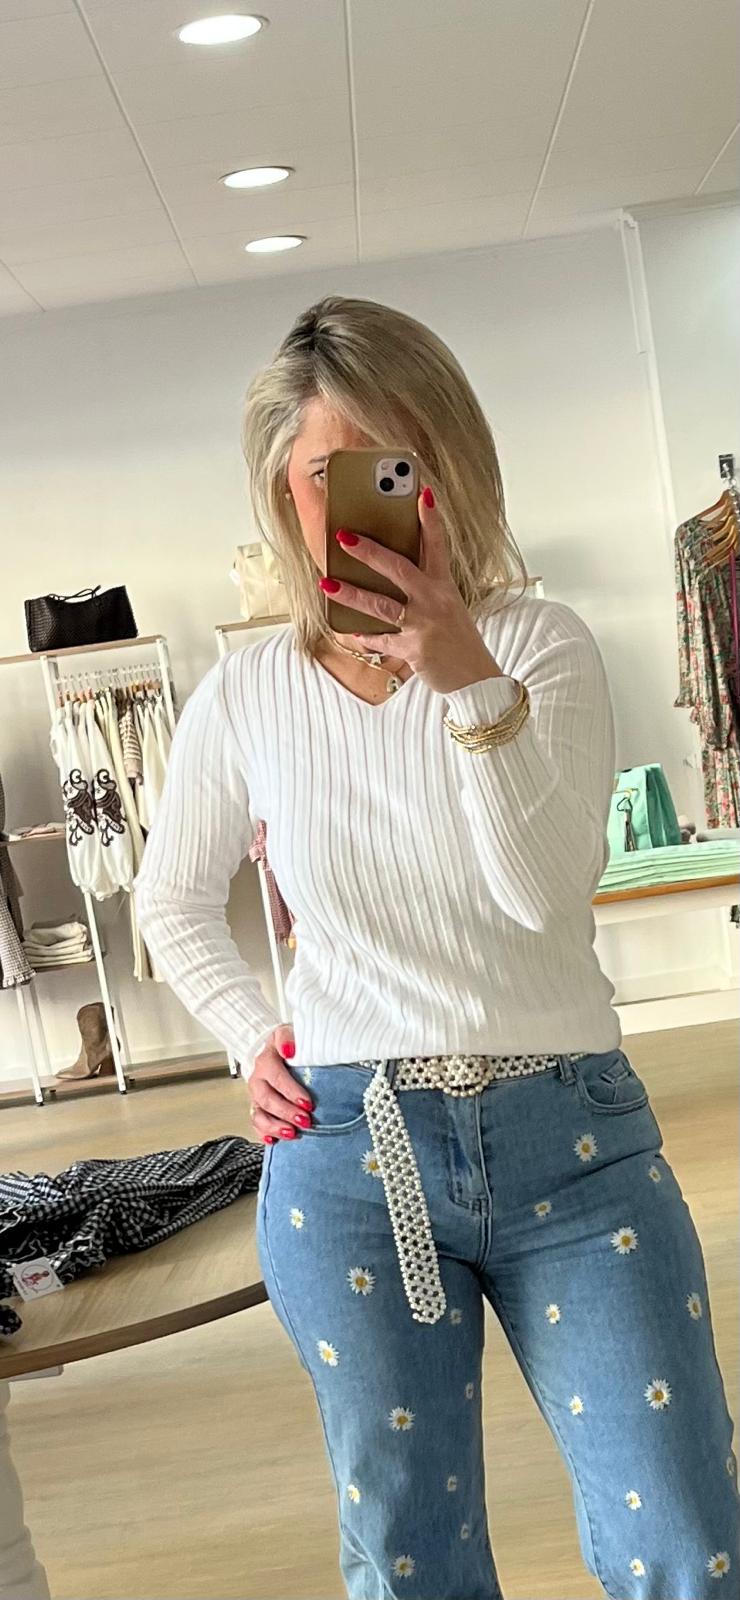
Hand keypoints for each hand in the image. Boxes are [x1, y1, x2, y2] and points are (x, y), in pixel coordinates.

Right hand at [247, 1025, 313, 1142]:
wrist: (280, 1047)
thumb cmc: (290, 1043)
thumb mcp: (290, 1032)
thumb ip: (289, 1037)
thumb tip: (289, 1049)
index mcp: (266, 1058)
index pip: (276, 1076)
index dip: (291, 1092)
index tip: (308, 1103)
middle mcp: (258, 1077)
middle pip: (267, 1098)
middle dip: (286, 1112)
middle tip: (306, 1120)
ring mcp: (257, 1093)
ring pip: (259, 1113)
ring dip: (275, 1126)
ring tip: (292, 1133)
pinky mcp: (258, 1106)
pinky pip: (256, 1122)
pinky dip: (264, 1133)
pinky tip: (274, 1140)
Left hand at [319, 487, 502, 695]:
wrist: (476, 680)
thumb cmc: (460, 642)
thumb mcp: (450, 608)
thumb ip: (426, 590)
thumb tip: (391, 576)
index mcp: (444, 586)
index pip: (438, 545)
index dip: (430, 519)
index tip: (422, 494)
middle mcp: (434, 601)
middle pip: (398, 569)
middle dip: (369, 552)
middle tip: (344, 537)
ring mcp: (422, 625)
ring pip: (381, 604)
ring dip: (351, 593)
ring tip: (326, 584)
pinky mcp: (413, 649)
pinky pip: (381, 640)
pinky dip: (365, 636)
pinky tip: (349, 629)